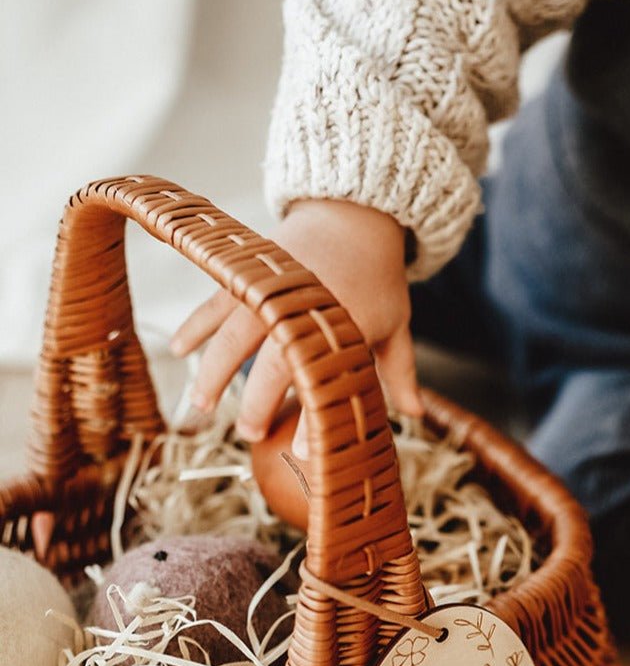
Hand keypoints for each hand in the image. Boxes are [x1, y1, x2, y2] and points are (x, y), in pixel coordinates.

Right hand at [169, 198, 424, 458]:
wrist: (353, 214)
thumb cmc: (378, 278)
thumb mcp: (396, 325)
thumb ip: (399, 372)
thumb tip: (415, 415)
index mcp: (342, 323)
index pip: (324, 380)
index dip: (313, 418)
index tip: (302, 452)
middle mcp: (300, 306)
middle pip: (271, 363)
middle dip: (258, 403)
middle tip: (251, 435)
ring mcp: (269, 288)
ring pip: (232, 334)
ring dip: (213, 372)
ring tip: (202, 407)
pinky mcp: (248, 274)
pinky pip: (215, 302)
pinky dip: (196, 325)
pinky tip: (178, 350)